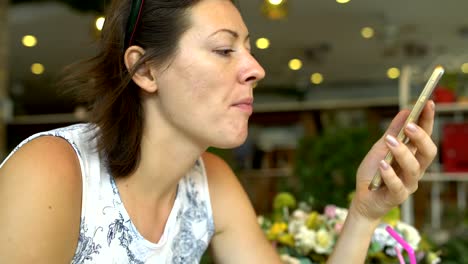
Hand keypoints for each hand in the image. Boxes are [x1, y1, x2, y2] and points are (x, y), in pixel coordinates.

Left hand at [351, 100, 436, 219]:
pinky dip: (390, 174)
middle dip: (421, 137)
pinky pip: (397, 185)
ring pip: (413, 168)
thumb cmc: (374, 172)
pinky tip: (382, 165)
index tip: (429, 103)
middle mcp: (415, 170)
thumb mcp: (381, 148)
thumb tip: (406, 110)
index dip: (429, 120)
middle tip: (410, 125)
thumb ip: (393, 132)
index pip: (426, 136)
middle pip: (428, 153)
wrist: (363, 198)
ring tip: (390, 142)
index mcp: (414, 156)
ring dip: (402, 153)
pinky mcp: (397, 197)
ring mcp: (408, 184)